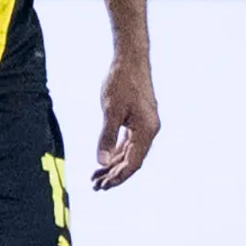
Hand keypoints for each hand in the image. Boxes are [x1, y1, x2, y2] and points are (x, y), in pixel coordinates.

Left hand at [94, 52, 158, 189]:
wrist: (130, 59)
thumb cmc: (121, 82)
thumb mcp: (110, 110)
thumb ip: (106, 137)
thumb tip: (102, 161)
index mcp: (147, 130)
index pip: (133, 163)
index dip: (118, 176)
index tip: (103, 186)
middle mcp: (149, 130)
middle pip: (132, 161)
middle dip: (114, 175)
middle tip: (96, 187)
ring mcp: (145, 126)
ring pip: (130, 153)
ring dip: (114, 165)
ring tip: (96, 177)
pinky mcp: (139, 120)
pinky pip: (128, 142)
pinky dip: (116, 152)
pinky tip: (105, 161)